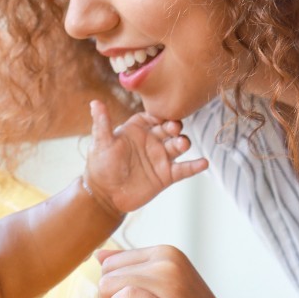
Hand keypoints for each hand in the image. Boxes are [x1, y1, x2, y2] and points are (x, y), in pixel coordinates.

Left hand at [83, 101, 207, 215]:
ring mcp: (161, 157)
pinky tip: (203, 163)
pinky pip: (184, 169)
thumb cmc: (100, 166)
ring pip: (178, 146)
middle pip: (169, 129)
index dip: (160, 114)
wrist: (106, 195)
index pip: (153, 116)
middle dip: (174, 127)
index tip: (163, 114)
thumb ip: (102, 123)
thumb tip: (95, 102)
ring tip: (182, 144)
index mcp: (137, 129)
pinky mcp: (167, 175)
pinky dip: (195, 166)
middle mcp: (152, 141)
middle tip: (173, 128)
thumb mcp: (101, 143)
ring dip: (183, 143)